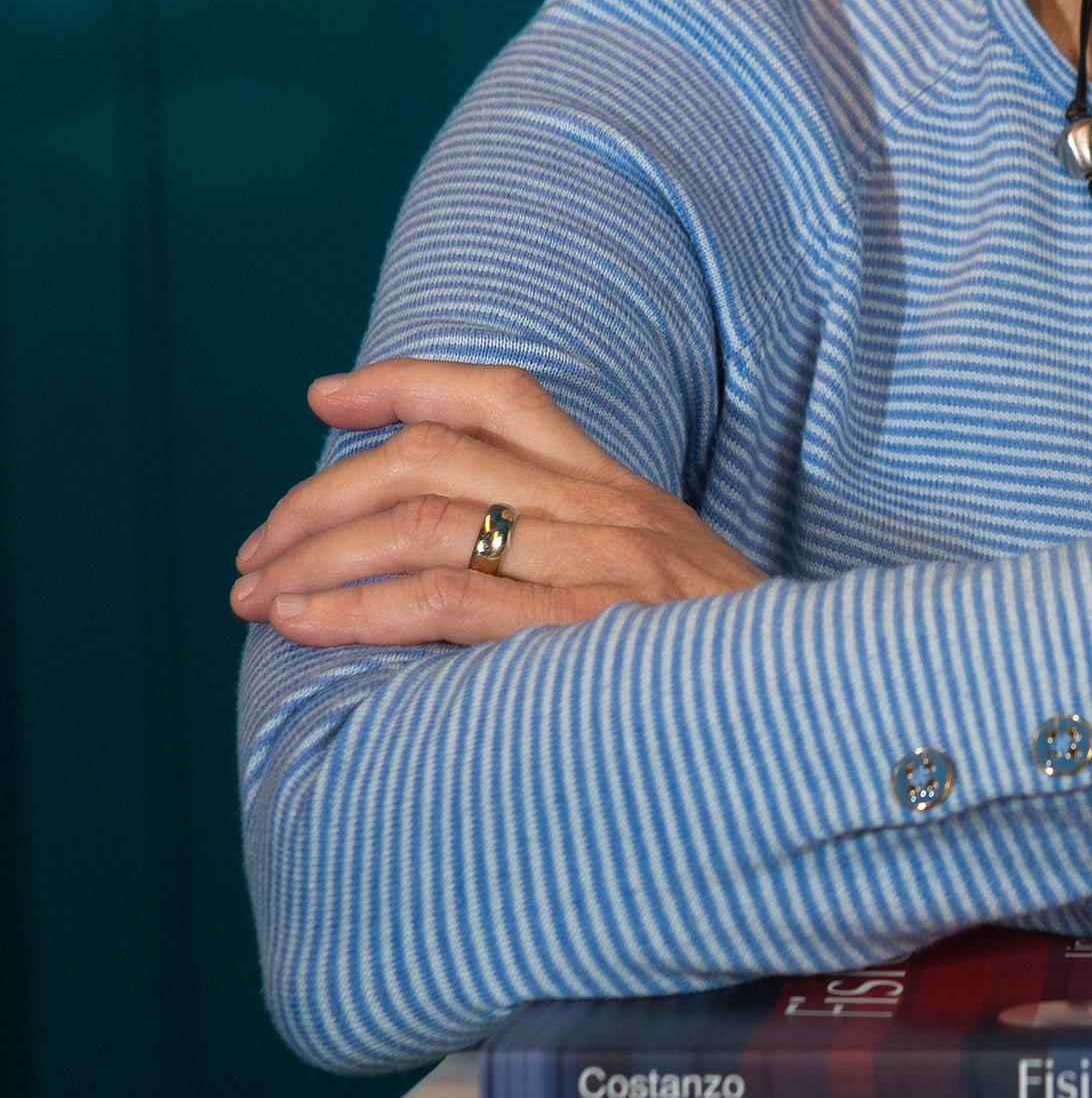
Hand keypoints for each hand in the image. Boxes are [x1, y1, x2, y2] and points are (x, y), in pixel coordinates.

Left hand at [231, 360, 764, 646]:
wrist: (829, 714)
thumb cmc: (736, 670)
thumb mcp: (675, 589)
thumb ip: (592, 563)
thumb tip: (489, 571)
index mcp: (623, 493)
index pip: (503, 397)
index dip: (403, 383)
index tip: (324, 397)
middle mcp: (607, 510)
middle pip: (432, 456)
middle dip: (321, 496)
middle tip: (259, 546)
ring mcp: (600, 564)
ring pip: (422, 518)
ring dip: (317, 555)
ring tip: (257, 593)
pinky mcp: (586, 629)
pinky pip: (446, 598)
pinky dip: (356, 609)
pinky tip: (303, 626)